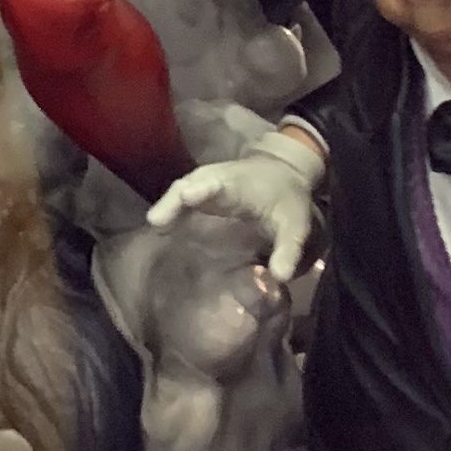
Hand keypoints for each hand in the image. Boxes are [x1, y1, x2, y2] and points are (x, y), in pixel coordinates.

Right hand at [149, 129, 322, 281]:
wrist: (283, 173)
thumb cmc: (287, 198)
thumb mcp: (295, 224)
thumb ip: (288, 249)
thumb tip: (280, 277)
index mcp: (240, 183)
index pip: (217, 183)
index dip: (202, 189)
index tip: (186, 196)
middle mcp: (217, 178)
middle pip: (189, 184)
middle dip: (173, 200)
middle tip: (156, 222)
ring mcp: (206, 183)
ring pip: (181, 190)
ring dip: (167, 206)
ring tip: (155, 226)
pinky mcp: (201, 192)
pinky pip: (181, 199)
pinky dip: (171, 211)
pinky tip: (161, 229)